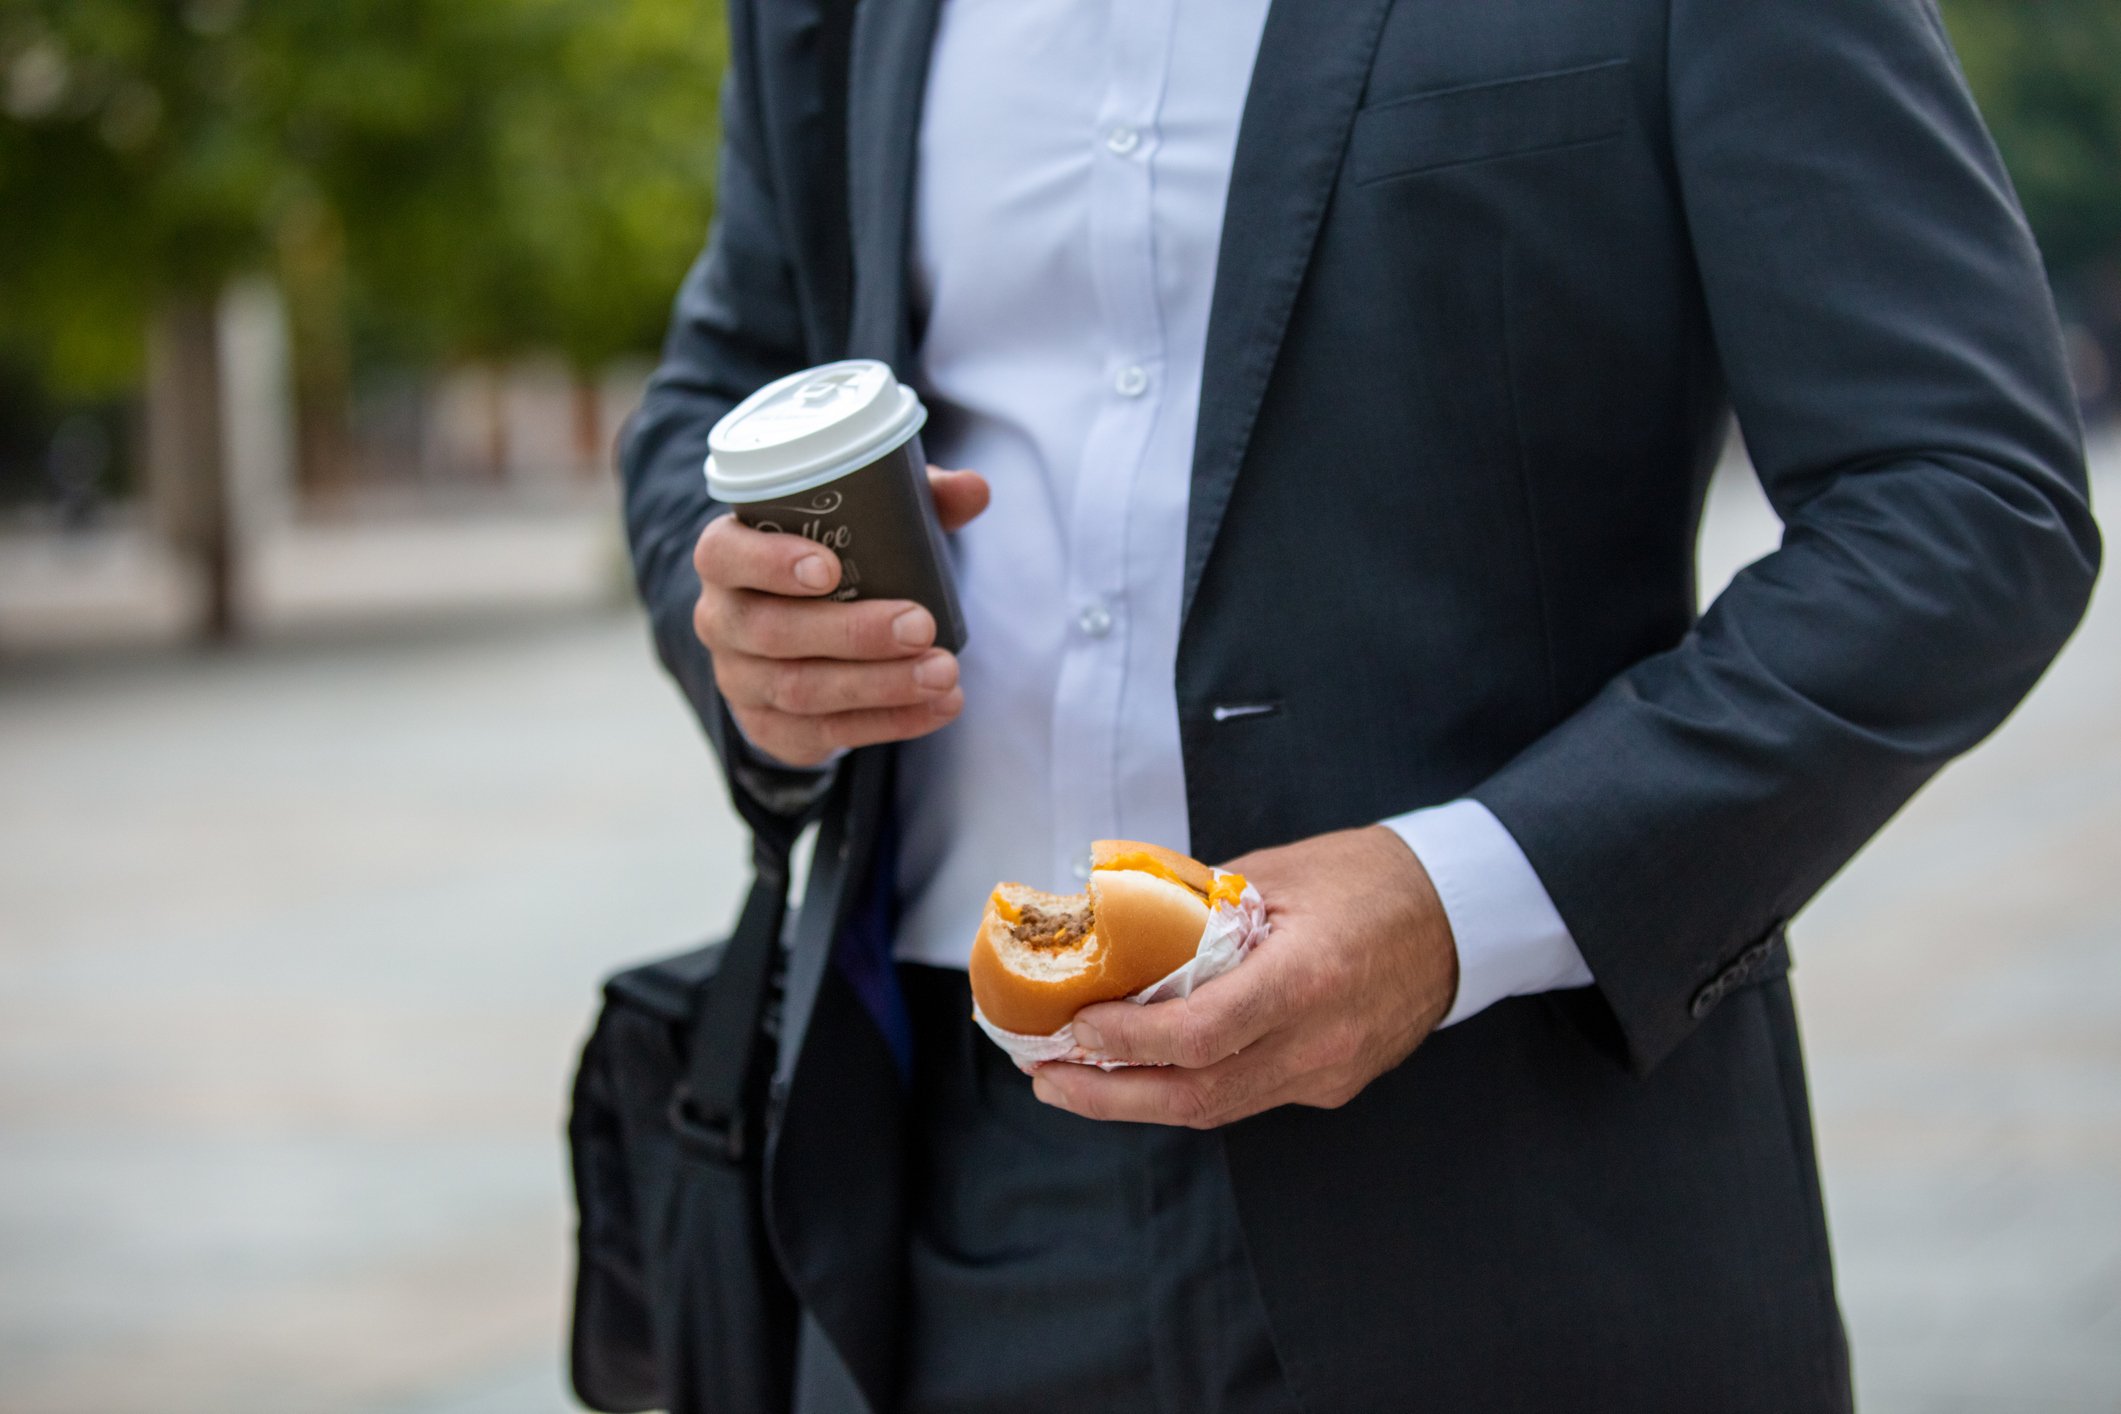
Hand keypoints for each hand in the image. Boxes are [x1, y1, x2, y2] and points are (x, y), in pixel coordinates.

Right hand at [693, 466, 989, 765]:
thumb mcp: (864, 522)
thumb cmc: (833, 562)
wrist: (802, 637)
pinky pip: (823, 734)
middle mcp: (721, 620)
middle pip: (772, 632)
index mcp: (727, 556)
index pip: (724, 556)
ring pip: (800, 690)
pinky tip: (937, 707)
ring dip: (880, 685)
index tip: (830, 569)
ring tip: (943, 672)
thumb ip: (914, 500)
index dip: (769, 563)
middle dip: (852, 633)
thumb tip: (973, 489)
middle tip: (920, 625)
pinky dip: (889, 722)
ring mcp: (740, 680)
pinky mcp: (770, 728)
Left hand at [1031, 826, 1458, 1127]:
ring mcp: (1328, 1073)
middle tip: (1045, 1077)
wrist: (1460, 916)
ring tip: (1073, 1082)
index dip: (1127, 1040)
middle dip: (1108, 1095)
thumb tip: (1114, 917)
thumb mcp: (1279, 870)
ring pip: (1217, 1108)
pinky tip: (1144, 1071)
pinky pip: (1246, 1096)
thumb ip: (1200, 903)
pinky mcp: (1330, 1086)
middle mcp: (1318, 1042)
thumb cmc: (1371, 879)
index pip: (1199, 1035)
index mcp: (1307, 979)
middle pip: (1196, 1095)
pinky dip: (1187, 1087)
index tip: (1075, 1026)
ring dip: (1137, 1100)